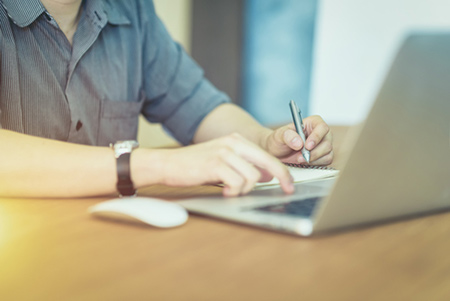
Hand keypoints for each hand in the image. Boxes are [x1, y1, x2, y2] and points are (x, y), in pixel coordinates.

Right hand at [160, 133, 293, 196]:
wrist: (168, 164)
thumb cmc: (194, 166)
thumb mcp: (222, 162)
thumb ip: (244, 166)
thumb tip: (267, 176)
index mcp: (236, 140)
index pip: (267, 155)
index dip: (282, 171)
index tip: (289, 184)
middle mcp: (233, 143)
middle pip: (268, 162)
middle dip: (282, 178)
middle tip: (287, 190)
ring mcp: (225, 152)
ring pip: (253, 177)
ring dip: (245, 190)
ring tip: (230, 191)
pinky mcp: (216, 164)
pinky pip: (238, 183)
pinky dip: (234, 192)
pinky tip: (223, 191)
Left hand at [265, 115, 332, 164]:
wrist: (277, 153)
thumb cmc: (279, 140)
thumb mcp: (279, 135)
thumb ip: (288, 136)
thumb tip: (299, 142)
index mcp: (313, 123)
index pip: (322, 127)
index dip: (317, 137)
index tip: (307, 146)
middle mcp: (321, 133)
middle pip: (327, 143)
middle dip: (314, 152)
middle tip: (300, 157)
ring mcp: (323, 145)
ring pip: (328, 154)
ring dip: (314, 159)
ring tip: (299, 159)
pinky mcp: (323, 156)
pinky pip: (326, 161)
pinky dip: (315, 163)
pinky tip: (304, 162)